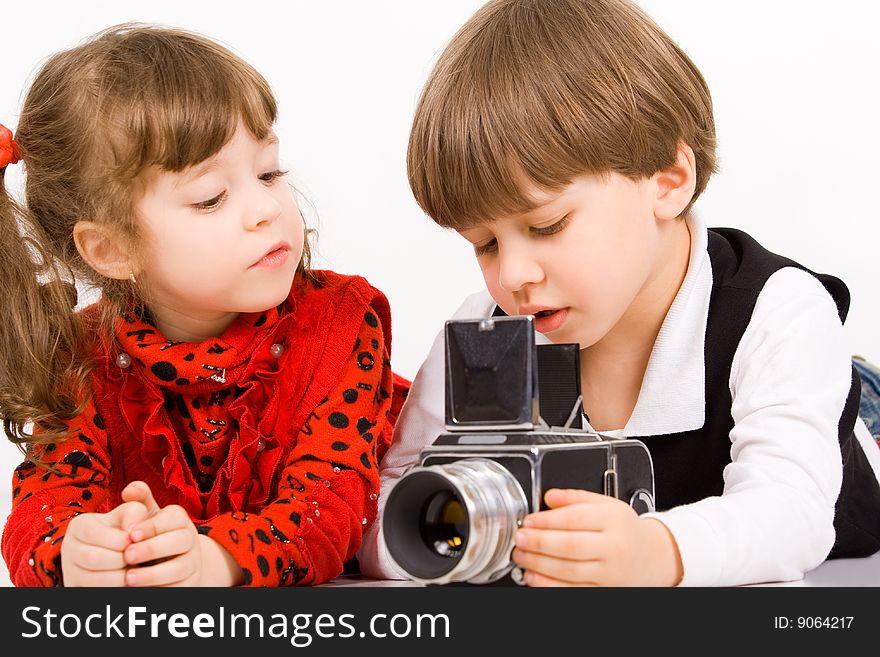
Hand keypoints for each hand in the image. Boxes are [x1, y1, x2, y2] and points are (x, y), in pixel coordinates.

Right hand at [60, 500, 150, 586]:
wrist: (119, 549)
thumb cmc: (126, 528)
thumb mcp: (130, 514)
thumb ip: (133, 514)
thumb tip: (133, 531)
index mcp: (79, 526)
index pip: (91, 532)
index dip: (116, 539)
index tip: (133, 541)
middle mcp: (69, 548)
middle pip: (92, 558)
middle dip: (120, 559)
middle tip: (136, 559)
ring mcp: (70, 570)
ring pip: (92, 579)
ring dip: (119, 577)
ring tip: (135, 571)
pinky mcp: (76, 587)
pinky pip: (94, 591)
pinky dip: (115, 588)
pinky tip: (129, 582)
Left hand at [121, 481, 241, 585]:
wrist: (168, 564)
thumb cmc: (149, 537)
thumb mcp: (146, 517)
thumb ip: (138, 501)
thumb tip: (130, 490)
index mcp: (180, 520)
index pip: (174, 517)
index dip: (153, 526)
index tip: (131, 534)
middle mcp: (190, 539)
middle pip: (180, 541)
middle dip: (153, 548)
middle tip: (127, 555)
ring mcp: (192, 563)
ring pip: (180, 568)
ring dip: (154, 574)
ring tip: (129, 578)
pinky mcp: (190, 584)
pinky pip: (178, 587)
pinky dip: (159, 589)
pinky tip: (138, 591)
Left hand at [511, 488, 682, 586]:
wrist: (652, 558)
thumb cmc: (625, 530)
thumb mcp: (607, 504)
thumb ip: (576, 497)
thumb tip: (549, 497)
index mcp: (614, 520)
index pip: (576, 518)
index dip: (547, 520)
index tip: (528, 521)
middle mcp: (615, 548)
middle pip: (571, 546)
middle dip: (539, 543)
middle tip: (520, 539)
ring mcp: (611, 574)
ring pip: (569, 571)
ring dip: (539, 565)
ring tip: (521, 556)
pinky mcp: (605, 592)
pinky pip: (573, 591)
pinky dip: (549, 586)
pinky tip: (533, 577)